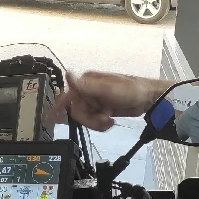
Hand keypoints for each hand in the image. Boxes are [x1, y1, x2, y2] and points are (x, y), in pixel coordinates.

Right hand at [46, 71, 167, 131]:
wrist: (149, 99)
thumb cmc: (131, 90)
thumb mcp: (108, 89)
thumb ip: (86, 85)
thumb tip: (68, 73)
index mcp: (86, 82)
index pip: (67, 97)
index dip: (57, 109)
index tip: (49, 121)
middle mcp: (87, 90)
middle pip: (76, 111)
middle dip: (88, 119)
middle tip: (102, 120)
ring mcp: (94, 101)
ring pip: (84, 118)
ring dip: (96, 123)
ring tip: (109, 121)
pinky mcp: (100, 109)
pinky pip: (92, 121)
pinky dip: (100, 125)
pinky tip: (110, 122)